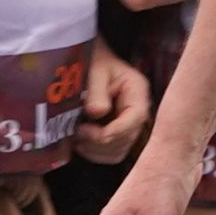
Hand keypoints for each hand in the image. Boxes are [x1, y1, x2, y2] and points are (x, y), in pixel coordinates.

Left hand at [73, 45, 152, 164]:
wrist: (91, 60)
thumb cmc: (94, 60)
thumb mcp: (94, 69)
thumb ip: (96, 90)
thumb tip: (97, 113)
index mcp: (137, 91)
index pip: (135, 117)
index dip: (114, 130)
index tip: (87, 130)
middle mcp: (138, 111)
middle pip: (127, 138)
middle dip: (100, 141)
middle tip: (78, 132)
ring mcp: (129, 125)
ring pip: (120, 150)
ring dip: (97, 150)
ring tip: (77, 139)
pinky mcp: (119, 134)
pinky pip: (113, 153)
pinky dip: (96, 154)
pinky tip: (81, 144)